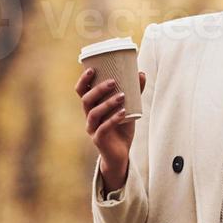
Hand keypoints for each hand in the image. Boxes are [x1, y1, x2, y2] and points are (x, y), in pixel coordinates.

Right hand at [76, 67, 146, 190]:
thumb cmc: (121, 127)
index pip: (81, 91)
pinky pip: (103, 128)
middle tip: (113, 81)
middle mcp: (89, 116)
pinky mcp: (99, 140)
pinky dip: (113, 119)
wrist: (121, 153)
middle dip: (98, 89)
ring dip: (107, 103)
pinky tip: (123, 112)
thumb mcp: (128, 107)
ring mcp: (92, 128)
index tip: (92, 69)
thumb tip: (141, 73)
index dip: (84, 80)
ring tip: (122, 96)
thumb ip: (134, 92)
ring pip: (93, 113)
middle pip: (86, 100)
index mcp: (92, 106)